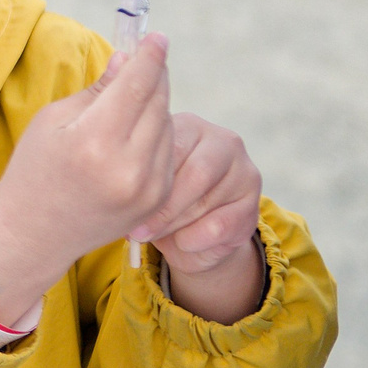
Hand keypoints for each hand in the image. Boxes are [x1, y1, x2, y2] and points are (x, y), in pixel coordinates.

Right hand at [0, 36, 175, 328]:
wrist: (35, 232)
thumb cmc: (35, 169)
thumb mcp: (53, 120)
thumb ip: (97, 91)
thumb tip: (128, 60)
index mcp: (94, 140)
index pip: (136, 84)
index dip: (150, 56)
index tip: (157, 37)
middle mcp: (128, 166)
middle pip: (158, 102)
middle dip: (154, 76)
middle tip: (146, 59)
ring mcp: (147, 188)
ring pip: (167, 125)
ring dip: (156, 105)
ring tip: (131, 101)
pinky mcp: (157, 201)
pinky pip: (168, 152)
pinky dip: (158, 134)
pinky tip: (136, 132)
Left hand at [135, 111, 266, 323]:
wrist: (188, 237)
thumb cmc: (154, 199)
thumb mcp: (139, 180)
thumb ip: (133, 170)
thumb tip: (115, 181)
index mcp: (189, 125)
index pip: (170, 144)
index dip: (145, 176)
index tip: (120, 200)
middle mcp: (223, 141)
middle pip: (194, 173)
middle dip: (162, 207)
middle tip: (136, 229)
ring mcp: (244, 172)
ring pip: (205, 202)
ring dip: (173, 225)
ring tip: (150, 235)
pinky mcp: (252, 206)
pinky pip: (219, 226)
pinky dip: (193, 239)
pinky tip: (180, 242)